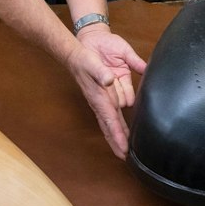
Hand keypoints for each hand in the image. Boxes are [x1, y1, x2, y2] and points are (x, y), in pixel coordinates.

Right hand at [69, 28, 147, 158]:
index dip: (118, 136)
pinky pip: (117, 108)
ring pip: (114, 120)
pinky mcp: (110, 90)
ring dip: (119, 133)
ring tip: (125, 148)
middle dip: (117, 142)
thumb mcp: (92, 63)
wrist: (79, 47)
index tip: (124, 151)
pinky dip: (120, 120)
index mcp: (99, 97)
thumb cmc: (84, 57)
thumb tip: (109, 81)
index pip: (110, 121)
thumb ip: (101, 72)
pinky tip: (125, 126)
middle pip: (111, 127)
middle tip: (125, 158)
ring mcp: (105, 97)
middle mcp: (102, 101)